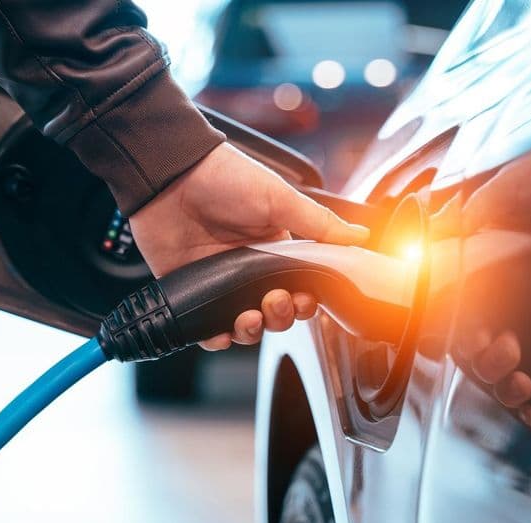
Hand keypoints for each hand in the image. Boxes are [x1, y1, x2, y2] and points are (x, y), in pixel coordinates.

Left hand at [129, 143, 368, 350]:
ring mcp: (218, 282)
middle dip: (281, 316)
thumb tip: (361, 236)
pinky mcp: (190, 291)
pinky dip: (216, 338)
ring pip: (243, 325)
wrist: (170, 175)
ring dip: (253, 330)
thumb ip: (321, 224)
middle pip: (274, 312)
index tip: (306, 298)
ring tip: (250, 315)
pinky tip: (222, 331)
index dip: (306, 301)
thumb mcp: (280, 199)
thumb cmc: (224, 178)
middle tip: (275, 299)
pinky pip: (206, 329)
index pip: (299, 288)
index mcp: (275, 248)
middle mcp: (248, 268)